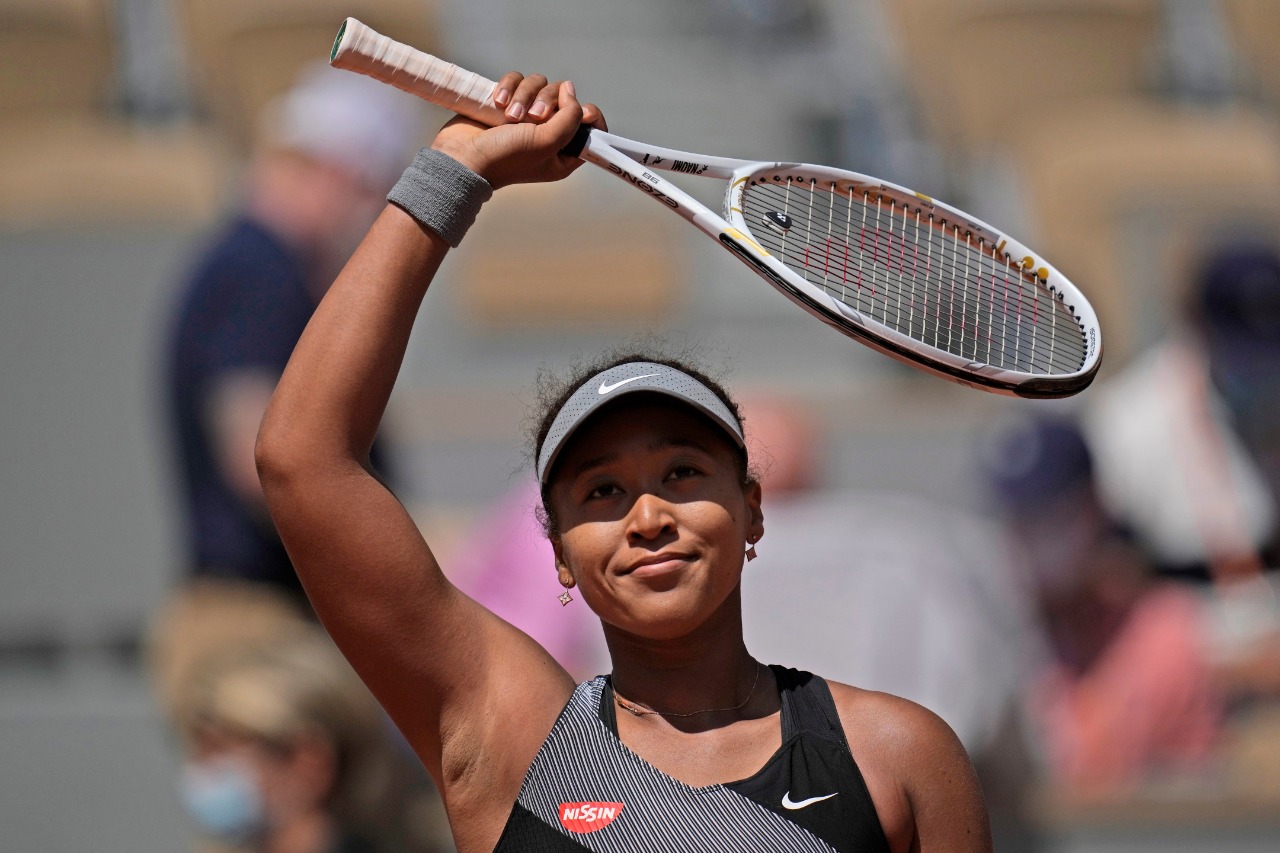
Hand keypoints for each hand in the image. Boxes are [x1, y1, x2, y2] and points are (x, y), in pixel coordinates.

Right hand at [430, 76, 605, 189]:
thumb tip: (571, 90)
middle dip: (547, 102)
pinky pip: (516, 80)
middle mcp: (547, 133)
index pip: (590, 126)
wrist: (463, 158)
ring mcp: (526, 117)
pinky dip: (508, 87)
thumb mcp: (547, 142)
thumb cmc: (505, 158)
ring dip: (524, 95)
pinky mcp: (507, 103)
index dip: (588, 114)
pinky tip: (497, 103)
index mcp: (564, 152)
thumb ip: (569, 117)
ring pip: (538, 85)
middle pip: (563, 98)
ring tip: (509, 115)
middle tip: (532, 118)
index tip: (581, 111)